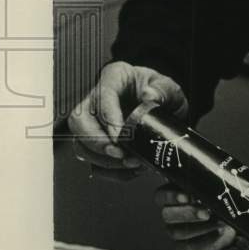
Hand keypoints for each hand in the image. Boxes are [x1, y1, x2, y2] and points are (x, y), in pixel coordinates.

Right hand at [68, 62, 187, 179]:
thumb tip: (149, 96)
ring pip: (80, 143)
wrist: (163, 106)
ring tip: (129, 162)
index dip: (108, 119)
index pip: (101, 96)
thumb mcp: (169, 87)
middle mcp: (97, 100)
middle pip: (79, 121)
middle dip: (96, 142)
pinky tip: (128, 170)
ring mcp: (93, 123)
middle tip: (119, 153)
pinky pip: (93, 162)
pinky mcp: (97, 144)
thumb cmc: (160, 92)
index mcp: (113, 78)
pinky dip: (110, 171)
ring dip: (103, 159)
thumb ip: (162, 90)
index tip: (120, 136)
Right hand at [154, 183, 236, 249]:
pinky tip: (218, 232)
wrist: (221, 222)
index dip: (171, 196)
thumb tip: (213, 185)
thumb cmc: (211, 199)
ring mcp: (174, 232)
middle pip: (168, 215)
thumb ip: (205, 186)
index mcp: (170, 196)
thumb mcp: (208, 189)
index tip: (187, 196)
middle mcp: (169, 215)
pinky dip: (206, 241)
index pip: (161, 196)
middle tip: (206, 212)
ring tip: (218, 222)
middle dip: (188, 213)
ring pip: (179, 232)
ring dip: (200, 228)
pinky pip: (190, 247)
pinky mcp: (183, 247)